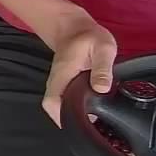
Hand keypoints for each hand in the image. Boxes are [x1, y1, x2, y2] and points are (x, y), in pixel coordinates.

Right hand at [42, 12, 117, 126]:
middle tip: (91, 128)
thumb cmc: (88, 35)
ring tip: (93, 122)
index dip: (61, 118)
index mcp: (63, 74)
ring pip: (59, 105)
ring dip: (72, 114)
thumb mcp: (103, 47)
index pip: (52, 102)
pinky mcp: (64, 83)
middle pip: (53, 108)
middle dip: (69, 121)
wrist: (74, 26)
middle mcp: (56, 81)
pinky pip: (64, 99)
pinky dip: (74, 107)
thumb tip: (101, 89)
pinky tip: (91, 110)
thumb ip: (103, 68)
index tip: (79, 126)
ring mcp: (59, 82)